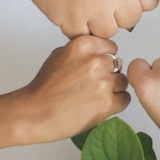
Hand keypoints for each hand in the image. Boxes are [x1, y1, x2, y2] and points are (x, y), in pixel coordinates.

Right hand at [13, 36, 129, 143]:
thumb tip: (100, 52)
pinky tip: (98, 106)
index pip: (111, 48)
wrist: (34, 114)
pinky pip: (125, 99)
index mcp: (83, 45)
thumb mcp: (59, 55)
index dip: (104, 59)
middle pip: (118, 65)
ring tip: (93, 96)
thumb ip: (82, 51)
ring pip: (123, 82)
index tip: (96, 68)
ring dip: (113, 90)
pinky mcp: (107, 103)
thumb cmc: (44, 88)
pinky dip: (116, 104)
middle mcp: (95, 61)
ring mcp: (103, 82)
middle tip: (92, 86)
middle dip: (108, 75)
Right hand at [18, 0, 159, 38]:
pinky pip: (86, 36)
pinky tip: (73, 6)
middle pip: (132, 19)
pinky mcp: (72, 19)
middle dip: (118, 12)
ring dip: (99, 22)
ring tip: (86, 0)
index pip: (151, 0)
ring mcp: (93, 5)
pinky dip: (79, 26)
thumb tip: (145, 4)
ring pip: (110, 31)